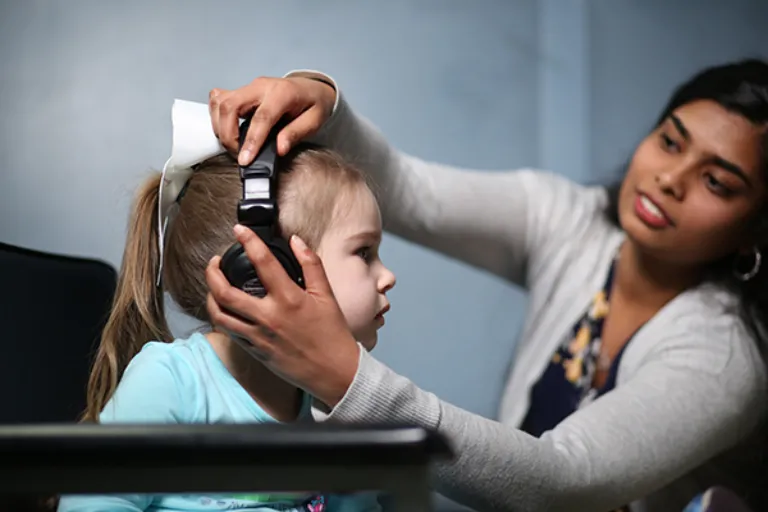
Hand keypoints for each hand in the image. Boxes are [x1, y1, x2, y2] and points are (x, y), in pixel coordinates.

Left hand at [205, 225, 359, 406]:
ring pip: (220, 315)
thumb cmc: (333, 334)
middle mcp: (269, 317)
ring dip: (210, 296)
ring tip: (213, 285)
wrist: (335, 372)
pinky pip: (229, 332)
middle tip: (214, 262)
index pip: (262, 262)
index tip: (239, 230)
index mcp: (289, 299)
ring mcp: (258, 336)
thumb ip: (311, 265)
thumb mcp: (327, 295)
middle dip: (212, 272)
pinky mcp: (255, 351)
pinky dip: (221, 318)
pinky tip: (224, 309)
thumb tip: (296, 241)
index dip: (248, 241)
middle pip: (225, 292)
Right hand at [208, 76, 335, 164]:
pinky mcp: (242, 91)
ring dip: (219, 126)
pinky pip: (219, 98)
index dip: (251, 141)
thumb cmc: (313, 104)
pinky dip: (216, 115)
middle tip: (237, 154)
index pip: (261, 118)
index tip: (244, 160)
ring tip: (232, 145)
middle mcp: (262, 86)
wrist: (312, 89)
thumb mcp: (314, 121)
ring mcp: (249, 87)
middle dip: (227, 134)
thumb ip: (296, 134)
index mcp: (283, 93)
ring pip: (221, 101)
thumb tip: (279, 149)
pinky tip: (225, 129)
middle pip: (231, 106)